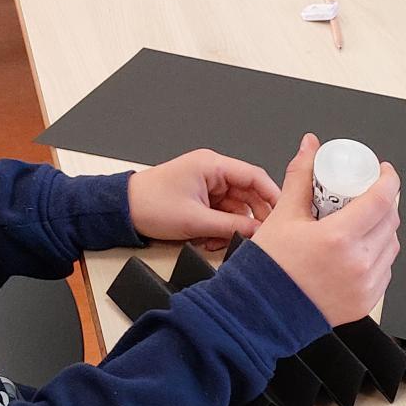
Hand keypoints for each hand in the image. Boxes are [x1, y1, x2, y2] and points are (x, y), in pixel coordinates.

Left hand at [126, 149, 281, 252]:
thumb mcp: (195, 220)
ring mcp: (207, 186)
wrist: (121, 212)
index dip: (272, 195)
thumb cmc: (148, 204)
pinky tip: (210, 239)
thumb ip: (232, 227)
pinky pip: (223, 215)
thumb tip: (259, 233)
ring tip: (219, 240)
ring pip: (236, 208)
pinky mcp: (201, 199)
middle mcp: (212, 172)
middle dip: (250, 218)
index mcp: (212, 165)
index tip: (283, 213)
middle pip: (248, 195)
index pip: (255, 176)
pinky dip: (221, 229)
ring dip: (232, 227)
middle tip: (256, 236)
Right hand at [251, 135, 400, 325]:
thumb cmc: (269, 267)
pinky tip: (359, 249)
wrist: (262, 312)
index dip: (388, 179)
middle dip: (383, 202)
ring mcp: (365, 285)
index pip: (381, 199)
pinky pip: (385, 270)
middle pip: (390, 220)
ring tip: (360, 222)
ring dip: (382, 229)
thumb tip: (310, 147)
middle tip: (366, 195)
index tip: (383, 171)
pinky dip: (378, 255)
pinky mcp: (367, 302)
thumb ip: (301, 176)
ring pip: (391, 245)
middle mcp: (358, 263)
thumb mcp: (284, 214)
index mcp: (339, 239)